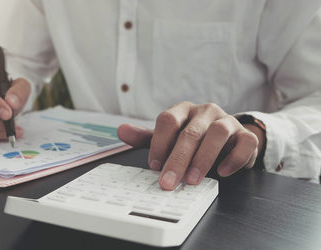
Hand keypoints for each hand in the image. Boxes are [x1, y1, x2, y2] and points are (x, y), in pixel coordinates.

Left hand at [117, 102, 264, 189]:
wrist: (227, 139)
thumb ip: (146, 137)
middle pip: (191, 131)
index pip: (168, 119)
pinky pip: (245, 142)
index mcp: (183, 110)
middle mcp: (205, 112)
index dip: (159, 143)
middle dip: (178, 159)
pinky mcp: (246, 135)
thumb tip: (121, 131)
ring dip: (203, 158)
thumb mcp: (167, 138)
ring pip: (217, 134)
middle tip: (168, 182)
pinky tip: (222, 172)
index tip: (153, 165)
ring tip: (193, 180)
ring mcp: (227, 121)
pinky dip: (235, 158)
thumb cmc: (192, 139)